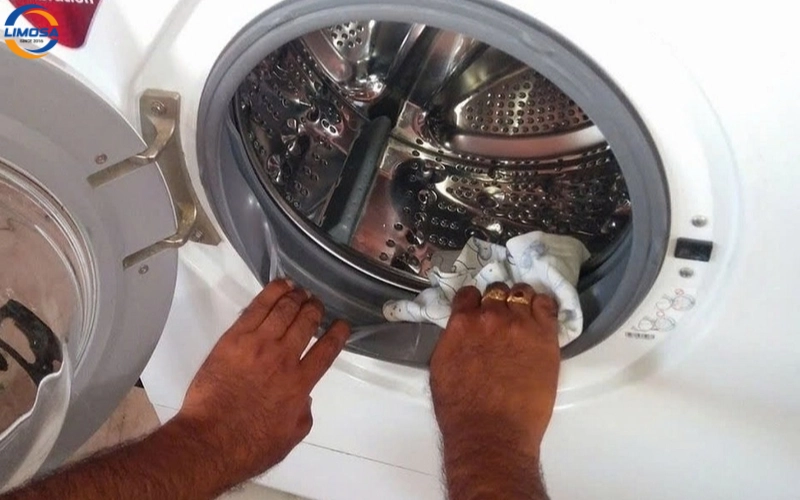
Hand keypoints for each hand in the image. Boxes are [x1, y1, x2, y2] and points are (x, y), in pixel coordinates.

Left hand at [175, 280, 350, 484]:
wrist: (210, 441)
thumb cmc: (249, 446)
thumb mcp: (290, 436)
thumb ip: (303, 413)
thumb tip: (304, 398)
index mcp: (300, 384)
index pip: (327, 350)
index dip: (338, 333)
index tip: (341, 325)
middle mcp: (284, 359)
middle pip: (306, 322)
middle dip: (315, 309)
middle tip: (316, 305)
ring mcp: (258, 345)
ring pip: (284, 309)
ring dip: (296, 296)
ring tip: (300, 292)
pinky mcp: (234, 339)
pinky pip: (256, 307)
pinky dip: (272, 292)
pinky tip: (280, 286)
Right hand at [430, 283, 560, 457]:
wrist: (492, 433)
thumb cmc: (461, 410)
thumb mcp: (441, 367)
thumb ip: (452, 340)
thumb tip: (460, 333)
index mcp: (462, 324)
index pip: (469, 294)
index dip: (474, 301)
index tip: (478, 311)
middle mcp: (491, 317)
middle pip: (497, 291)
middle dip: (498, 302)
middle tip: (503, 319)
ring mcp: (521, 324)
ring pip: (523, 292)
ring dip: (522, 300)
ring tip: (524, 315)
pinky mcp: (546, 337)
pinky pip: (547, 304)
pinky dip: (543, 306)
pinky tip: (541, 316)